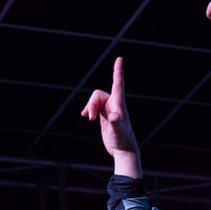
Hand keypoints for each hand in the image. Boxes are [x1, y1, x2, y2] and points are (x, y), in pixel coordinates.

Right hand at [81, 57, 141, 177]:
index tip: (119, 59)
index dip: (118, 71)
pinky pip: (94, 107)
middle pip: (98, 94)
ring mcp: (109, 110)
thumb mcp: (117, 132)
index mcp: (119, 105)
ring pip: (95, 100)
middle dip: (91, 102)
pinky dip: (89, 109)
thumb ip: (116, 123)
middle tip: (89, 117)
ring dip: (89, 107)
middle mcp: (115, 105)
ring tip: (88, 118)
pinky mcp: (105, 116)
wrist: (123, 151)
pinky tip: (86, 116)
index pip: (118, 84)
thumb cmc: (122, 141)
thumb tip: (114, 116)